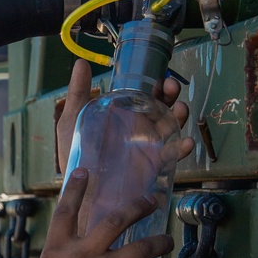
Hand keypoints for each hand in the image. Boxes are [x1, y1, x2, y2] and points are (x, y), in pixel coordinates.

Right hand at [13, 172, 172, 257]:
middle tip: (152, 201)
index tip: (85, 171)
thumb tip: (67, 254)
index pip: (65, 211)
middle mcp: (81, 256)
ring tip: (167, 240)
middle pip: (115, 219)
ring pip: (142, 246)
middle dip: (138, 206)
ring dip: (158, 241)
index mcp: (56, 252)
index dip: (75, 188)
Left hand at [54, 58, 192, 172]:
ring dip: (179, 115)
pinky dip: (181, 149)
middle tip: (171, 87)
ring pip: (170, 126)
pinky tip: (185, 143)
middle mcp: (138, 128)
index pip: (144, 94)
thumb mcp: (71, 120)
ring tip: (181, 109)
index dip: (154, 84)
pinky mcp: (152, 165)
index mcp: (122, 115)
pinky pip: (171, 155)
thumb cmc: (73, 157)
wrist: (79, 194)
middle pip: (162, 106)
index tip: (158, 78)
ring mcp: (147, 146)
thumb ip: (78, 93)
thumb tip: (81, 63)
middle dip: (170, 95)